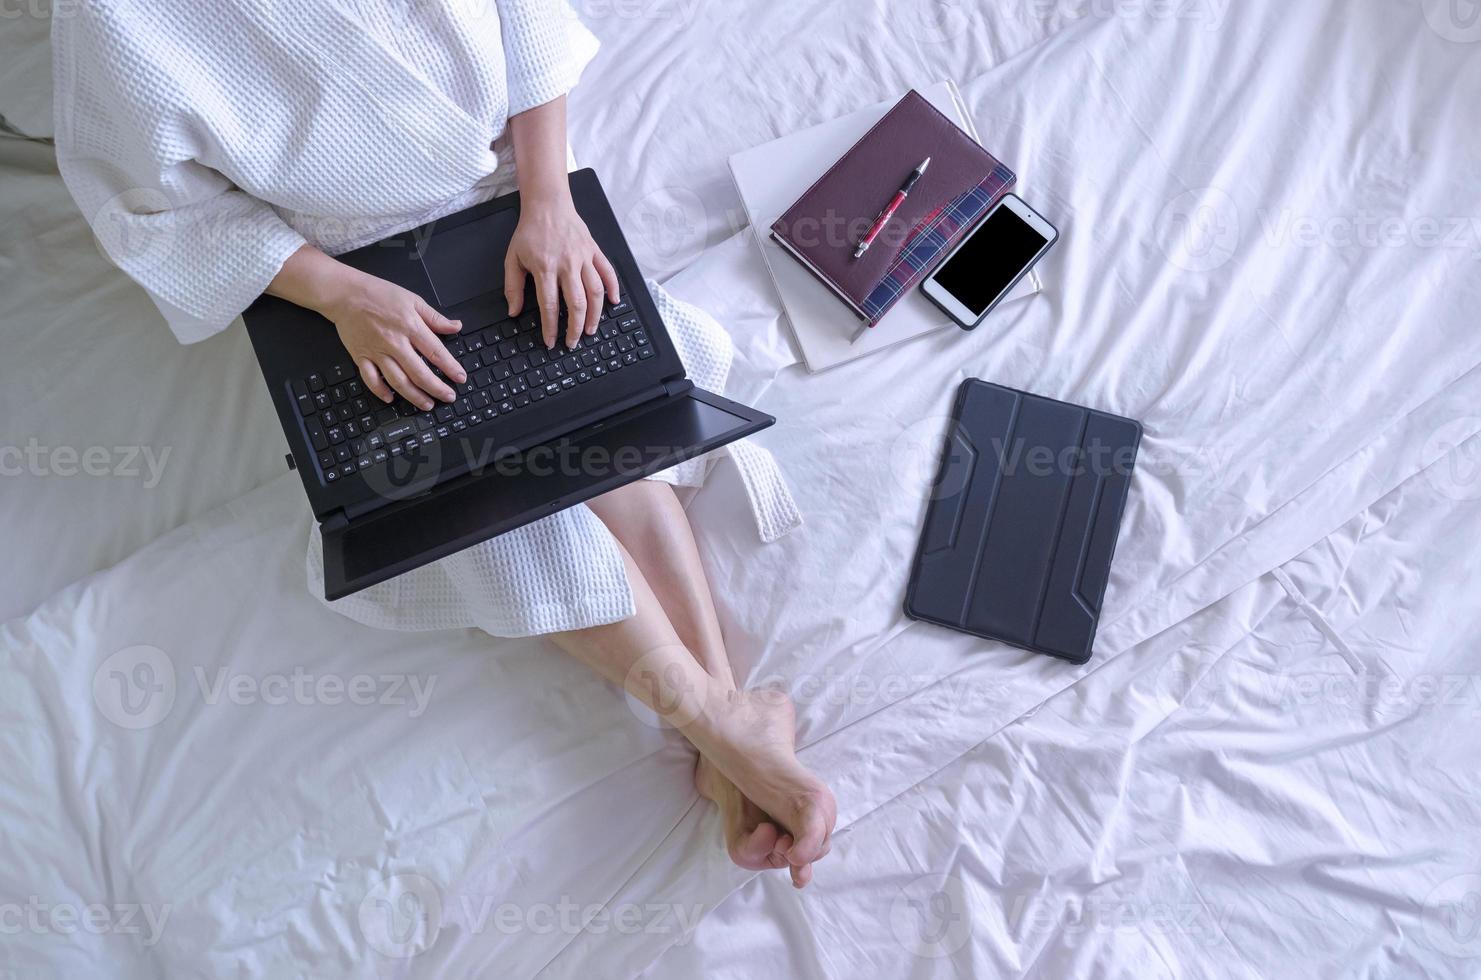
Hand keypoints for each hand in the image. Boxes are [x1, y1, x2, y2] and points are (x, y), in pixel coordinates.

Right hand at [322, 271, 468, 409]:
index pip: (436, 352)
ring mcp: (377, 352)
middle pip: (419, 373)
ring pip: (398, 381)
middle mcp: (395, 342)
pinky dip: (380, 391)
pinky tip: (391, 399)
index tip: (461, 379)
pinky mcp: (361, 357)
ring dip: (414, 396)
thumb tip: (456, 326)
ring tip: (427, 404)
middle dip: (437, 389)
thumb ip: (435, 317)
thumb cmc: (378, 294)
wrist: (345, 293)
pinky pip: (371, 379)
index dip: (451, 368)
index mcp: (410, 326)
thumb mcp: (413, 299)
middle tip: (449, 397)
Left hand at [504, 192, 619, 349]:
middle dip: (576, 328)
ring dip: (596, 315)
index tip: (551, 341)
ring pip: (595, 292)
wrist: (548, 204)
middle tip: (573, 342)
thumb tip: (513, 311)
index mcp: (545, 267)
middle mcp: (567, 264)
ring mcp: (584, 257)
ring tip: (592, 330)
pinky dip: (614, 288)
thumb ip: (513, 286)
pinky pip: (608, 272)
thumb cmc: (530, 231)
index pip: (549, 305)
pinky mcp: (594, 251)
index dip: (550, 327)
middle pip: (576, 303)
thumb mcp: (512, 258)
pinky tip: (614, 303)